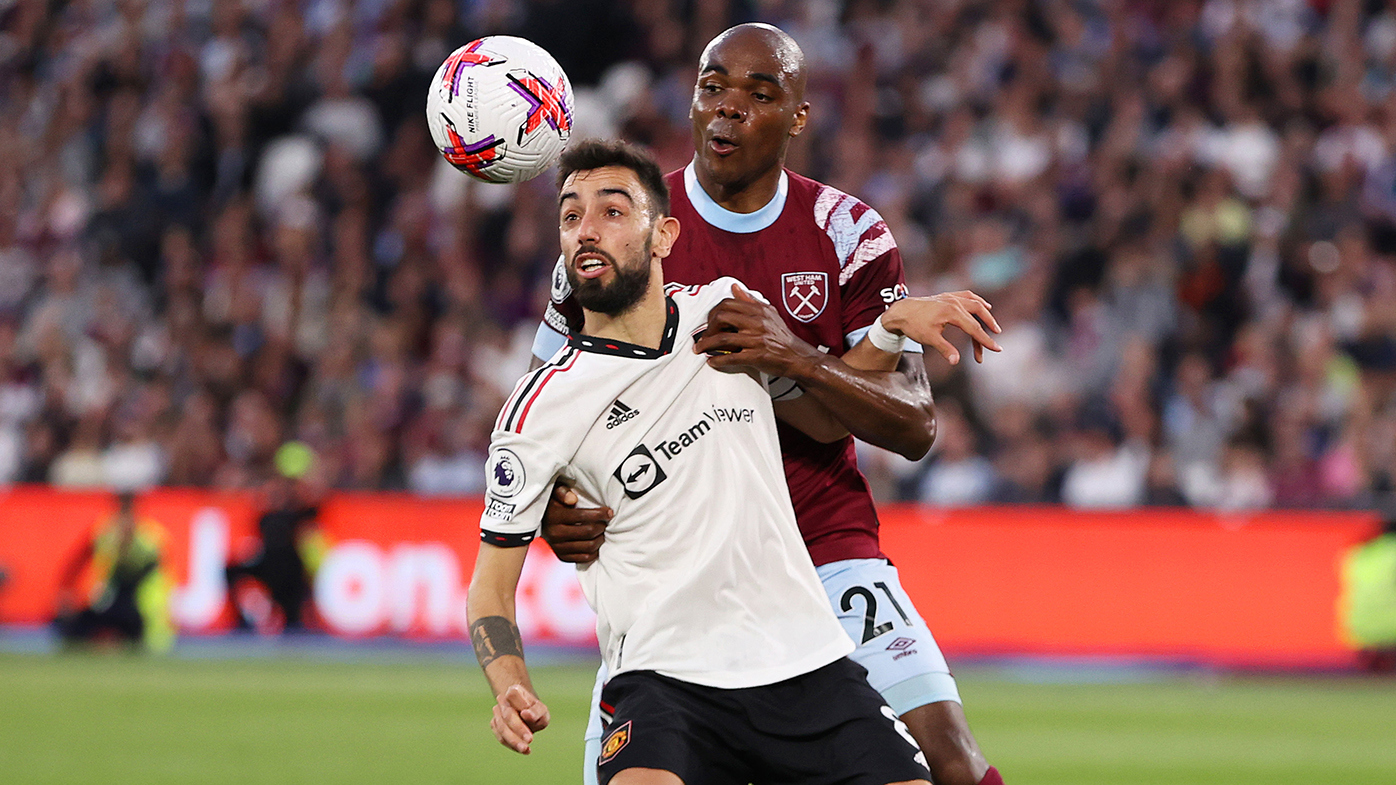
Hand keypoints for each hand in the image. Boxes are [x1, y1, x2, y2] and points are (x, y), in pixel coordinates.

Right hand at [491, 684, 550, 753]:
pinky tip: (522, 750)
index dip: (519, 719)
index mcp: (514, 691)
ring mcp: (497, 712)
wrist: (528, 715)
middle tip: (529, 742)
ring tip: (526, 749)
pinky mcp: (495, 724)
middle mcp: (502, 700)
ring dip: (513, 741)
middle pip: (507, 717)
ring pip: (501, 728)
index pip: (512, 702)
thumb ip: (536, 711)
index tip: (530, 735)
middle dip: (518, 732)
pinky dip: (510, 744)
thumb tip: (526, 714)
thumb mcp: (542, 710)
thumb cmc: (536, 712)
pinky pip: (500, 736)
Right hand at [540, 483, 610, 563]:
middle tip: (606, 522)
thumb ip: (562, 492)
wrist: (539, 523)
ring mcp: (558, 547)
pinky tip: (596, 542)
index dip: (599, 514)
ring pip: (588, 547)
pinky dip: (594, 552)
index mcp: (554, 516)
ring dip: (600, 539)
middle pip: (588, 532)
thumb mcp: (554, 493)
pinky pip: (584, 558)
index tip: (609, 512)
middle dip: (601, 526)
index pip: (582, 516)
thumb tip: (573, 498)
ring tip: (602, 532)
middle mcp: (555, 534)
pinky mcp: (561, 557)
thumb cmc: (552, 505)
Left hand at [693, 285, 822, 375]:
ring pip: (723, 339)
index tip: (710, 322)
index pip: (727, 304)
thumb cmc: (782, 336)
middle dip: (708, 328)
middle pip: (722, 318)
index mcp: (758, 311)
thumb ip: (750, 301)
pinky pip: (732, 358)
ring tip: (700, 349)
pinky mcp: (757, 357)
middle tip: (704, 337)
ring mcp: (757, 340)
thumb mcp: (769, 313)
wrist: (798, 357)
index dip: (713, 313)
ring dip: (706, 345)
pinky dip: (718, 360)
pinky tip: (712, 362)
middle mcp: (757, 323)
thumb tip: (735, 288)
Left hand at [880, 291, 1001, 363]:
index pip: (974, 329)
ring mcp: (951, 297)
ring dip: (985, 313)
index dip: (986, 340)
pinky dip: (977, 301)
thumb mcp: (929, 339)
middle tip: (995, 339)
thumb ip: (945, 349)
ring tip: (993, 324)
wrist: (901, 311)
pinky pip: (967, 295)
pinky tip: (983, 305)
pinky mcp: (947, 296)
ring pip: (975, 303)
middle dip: (988, 326)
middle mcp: (954, 302)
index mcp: (952, 312)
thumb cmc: (914, 325)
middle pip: (978, 314)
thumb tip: (956, 362)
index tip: (997, 349)